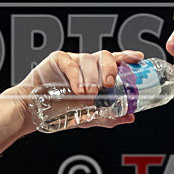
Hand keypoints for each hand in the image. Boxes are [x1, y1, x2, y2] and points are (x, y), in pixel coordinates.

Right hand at [7, 49, 145, 130]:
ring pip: (89, 59)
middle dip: (110, 68)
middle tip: (110, 84)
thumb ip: (109, 116)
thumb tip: (130, 117)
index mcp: (98, 74)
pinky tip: (78, 89)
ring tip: (89, 93)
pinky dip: (77, 76)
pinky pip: (71, 63)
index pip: (116, 61)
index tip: (138, 58)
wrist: (35, 113)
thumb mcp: (89, 116)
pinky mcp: (58, 60)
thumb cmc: (61, 111)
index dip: (127, 57)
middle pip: (105, 56)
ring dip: (92, 76)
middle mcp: (87, 65)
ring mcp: (73, 61)